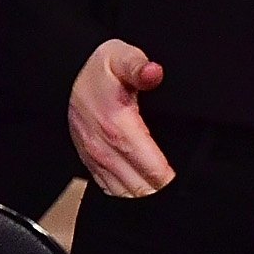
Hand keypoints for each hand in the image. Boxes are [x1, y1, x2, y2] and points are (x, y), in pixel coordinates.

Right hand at [69, 39, 174, 196]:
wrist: (65, 78)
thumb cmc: (97, 70)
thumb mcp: (120, 57)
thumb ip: (138, 66)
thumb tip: (154, 72)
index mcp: (117, 126)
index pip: (152, 169)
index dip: (172, 179)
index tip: (187, 177)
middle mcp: (105, 149)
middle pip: (141, 190)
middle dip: (164, 191)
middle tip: (183, 186)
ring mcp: (96, 160)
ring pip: (126, 196)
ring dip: (147, 196)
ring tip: (166, 189)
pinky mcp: (92, 165)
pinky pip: (111, 192)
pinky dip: (130, 196)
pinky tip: (145, 190)